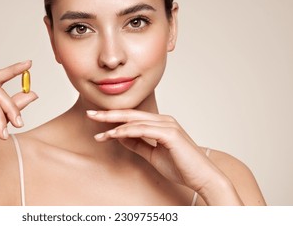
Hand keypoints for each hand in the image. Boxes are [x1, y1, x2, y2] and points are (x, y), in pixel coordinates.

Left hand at [88, 109, 238, 203]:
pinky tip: (113, 135)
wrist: (202, 177)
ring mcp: (167, 125)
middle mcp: (164, 120)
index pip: (132, 117)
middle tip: (90, 115)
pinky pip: (143, 129)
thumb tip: (119, 137)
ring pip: (134, 121)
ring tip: (98, 132)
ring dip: (114, 126)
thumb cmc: (180, 166)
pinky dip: (126, 131)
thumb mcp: (152, 154)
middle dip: (108, 114)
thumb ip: (137, 144)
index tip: (97, 120)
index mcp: (160, 123)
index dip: (113, 118)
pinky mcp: (170, 133)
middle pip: (130, 114)